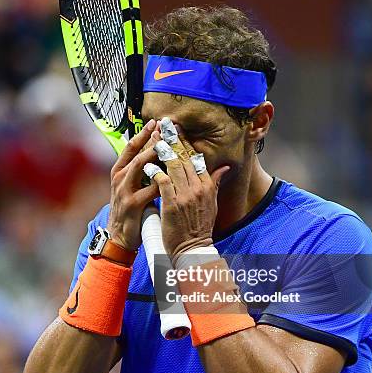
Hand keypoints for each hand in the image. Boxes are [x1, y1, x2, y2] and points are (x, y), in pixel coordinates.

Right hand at [107, 120, 158, 250]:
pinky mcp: (133, 204)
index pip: (131, 147)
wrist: (119, 237)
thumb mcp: (130, 188)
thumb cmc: (129, 211)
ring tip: (169, 144)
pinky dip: (163, 181)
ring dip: (155, 154)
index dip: (143, 133)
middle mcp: (120, 178)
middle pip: (136, 152)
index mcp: (119, 172)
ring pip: (140, 166)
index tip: (156, 122)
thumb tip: (155, 154)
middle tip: (165, 128)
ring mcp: (125, 191)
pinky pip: (150, 189)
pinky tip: (174, 175)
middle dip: (151, 138)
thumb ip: (141, 172)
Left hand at [148, 124, 228, 263]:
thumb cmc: (200, 226)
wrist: (193, 248)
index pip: (195, 157)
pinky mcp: (172, 204)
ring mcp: (185, 195)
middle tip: (165, 124)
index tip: (177, 128)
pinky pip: (162, 182)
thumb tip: (223, 167)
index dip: (185, 141)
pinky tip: (148, 163)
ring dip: (163, 149)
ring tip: (155, 136)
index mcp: (207, 185)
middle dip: (173, 139)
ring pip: (173, 165)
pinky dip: (155, 171)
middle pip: (184, 157)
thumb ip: (214, 182)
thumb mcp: (212, 203)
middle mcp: (197, 187)